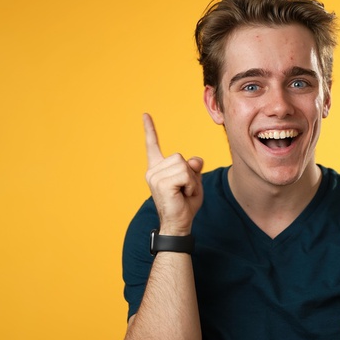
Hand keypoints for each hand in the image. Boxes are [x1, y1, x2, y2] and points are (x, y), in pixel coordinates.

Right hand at [143, 113, 203, 235]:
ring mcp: (154, 176)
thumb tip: (194, 160)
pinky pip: (185, 174)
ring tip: (184, 193)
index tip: (145, 115)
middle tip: (185, 190)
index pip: (152, 145)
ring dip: (191, 180)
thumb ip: (193, 168)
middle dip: (190, 173)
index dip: (149, 130)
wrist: (179, 224)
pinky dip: (191, 185)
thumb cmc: (185, 204)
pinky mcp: (161, 183)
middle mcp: (153, 171)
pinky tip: (183, 195)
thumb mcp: (194, 181)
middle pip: (180, 157)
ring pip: (184, 165)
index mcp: (158, 169)